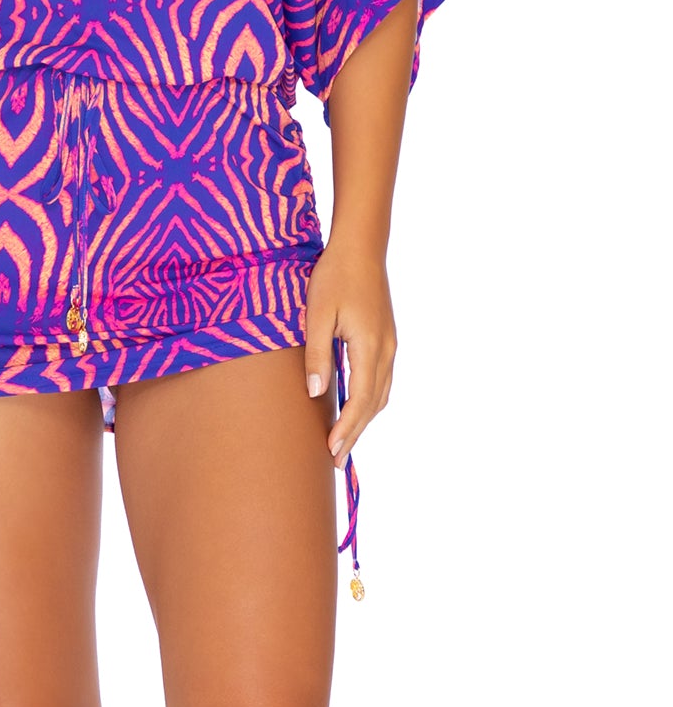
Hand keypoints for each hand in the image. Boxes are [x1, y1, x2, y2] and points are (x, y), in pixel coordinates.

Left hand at [302, 241, 396, 468]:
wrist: (360, 247)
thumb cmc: (334, 276)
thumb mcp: (317, 313)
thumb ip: (316, 354)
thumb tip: (316, 394)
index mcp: (369, 346)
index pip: (360, 399)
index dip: (347, 428)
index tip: (332, 451)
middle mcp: (386, 350)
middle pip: (374, 404)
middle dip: (356, 433)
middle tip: (336, 460)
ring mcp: (389, 344)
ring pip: (381, 394)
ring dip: (364, 419)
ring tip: (344, 440)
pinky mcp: (386, 338)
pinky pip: (381, 379)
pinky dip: (369, 400)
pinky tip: (355, 407)